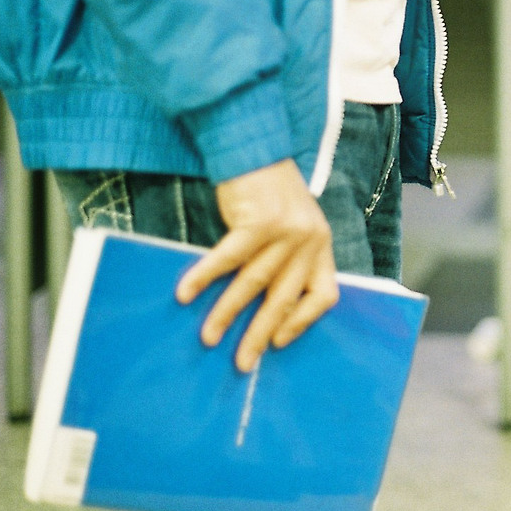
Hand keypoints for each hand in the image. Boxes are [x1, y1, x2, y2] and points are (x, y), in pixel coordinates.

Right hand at [175, 159, 337, 372]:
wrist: (254, 147)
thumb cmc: (268, 192)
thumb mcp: (293, 225)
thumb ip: (286, 259)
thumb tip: (259, 308)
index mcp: (322, 245)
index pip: (324, 294)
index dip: (303, 322)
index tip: (280, 342)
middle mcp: (310, 240)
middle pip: (284, 298)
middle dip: (261, 334)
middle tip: (243, 363)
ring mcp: (287, 230)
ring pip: (253, 284)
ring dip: (227, 314)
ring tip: (209, 337)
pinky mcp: (259, 221)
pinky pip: (228, 259)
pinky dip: (204, 278)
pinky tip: (185, 294)